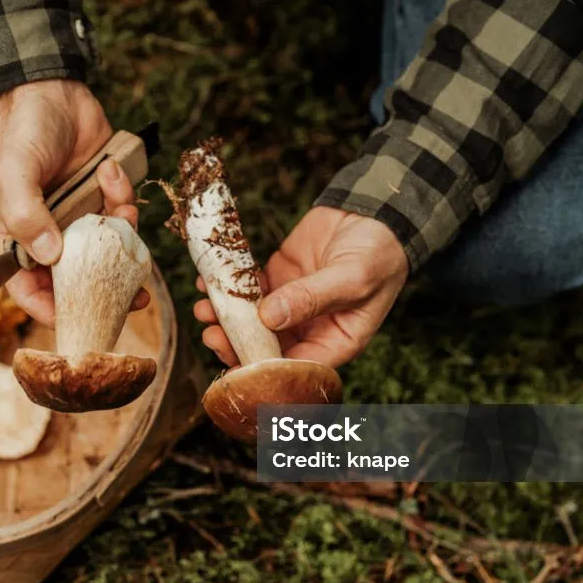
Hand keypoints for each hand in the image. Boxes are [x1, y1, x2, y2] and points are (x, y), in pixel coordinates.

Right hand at [0, 79, 146, 324]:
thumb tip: (49, 256)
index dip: (52, 311)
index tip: (81, 317)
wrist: (52, 90)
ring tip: (123, 212)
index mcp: (16, 239)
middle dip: (106, 288)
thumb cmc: (22, 132)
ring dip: (122, 238)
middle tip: (136, 297)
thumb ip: (26, 214)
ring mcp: (76, 221)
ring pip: (106, 252)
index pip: (28, 290)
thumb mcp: (14, 172)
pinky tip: (112, 172)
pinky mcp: (101, 202)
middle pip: (75, 281)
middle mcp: (46, 237)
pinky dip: (124, 199)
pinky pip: (121, 218)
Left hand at [195, 206, 408, 366]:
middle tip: (211, 335)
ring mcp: (289, 304)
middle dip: (235, 345)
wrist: (373, 211)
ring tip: (204, 309)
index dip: (265, 371)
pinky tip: (209, 282)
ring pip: (250, 321)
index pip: (296, 368)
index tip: (237, 365)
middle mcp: (309, 330)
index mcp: (335, 342)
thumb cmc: (378, 252)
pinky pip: (246, 290)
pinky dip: (227, 288)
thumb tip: (269, 318)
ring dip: (225, 318)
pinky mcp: (276, 279)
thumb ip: (312, 298)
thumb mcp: (352, 278)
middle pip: (265, 349)